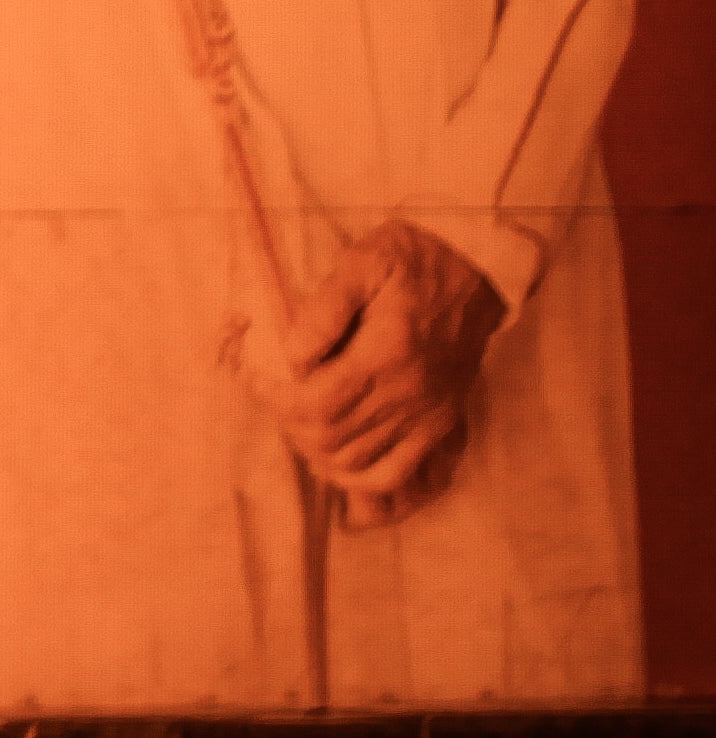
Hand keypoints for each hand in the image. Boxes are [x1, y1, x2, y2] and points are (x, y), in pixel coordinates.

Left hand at [263, 221, 504, 512]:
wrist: (480, 270)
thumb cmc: (414, 261)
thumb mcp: (364, 262)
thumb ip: (323, 310)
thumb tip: (293, 358)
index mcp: (387, 354)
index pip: (315, 404)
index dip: (274, 401)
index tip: (258, 380)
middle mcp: (410, 393)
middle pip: (329, 438)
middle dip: (289, 424)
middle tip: (275, 398)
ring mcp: (427, 414)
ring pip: (355, 462)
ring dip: (314, 451)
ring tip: (297, 421)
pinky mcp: (440, 424)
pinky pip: (394, 472)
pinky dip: (356, 477)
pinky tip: (331, 459)